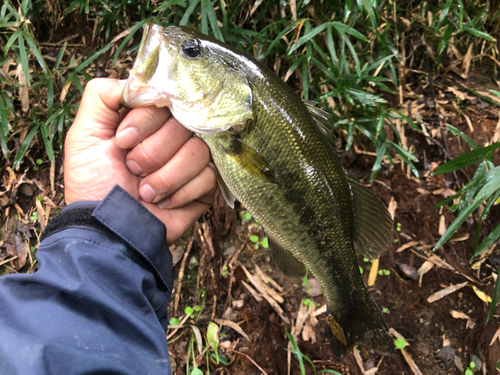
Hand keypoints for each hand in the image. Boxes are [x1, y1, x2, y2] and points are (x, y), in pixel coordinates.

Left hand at [64, 78, 215, 244]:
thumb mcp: (84, 135)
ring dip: (166, 176)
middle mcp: (172, 137)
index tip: (122, 142)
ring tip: (145, 192)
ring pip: (200, 151)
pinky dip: (182, 192)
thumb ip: (103, 96)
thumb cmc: (93, 184)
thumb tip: (140, 80)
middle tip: (132, 169)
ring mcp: (191, 162)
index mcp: (148, 122)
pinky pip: (209, 176)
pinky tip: (165, 203)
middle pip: (185, 125)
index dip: (145, 121)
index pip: (165, 100)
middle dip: (153, 153)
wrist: (109, 230)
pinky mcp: (205, 187)